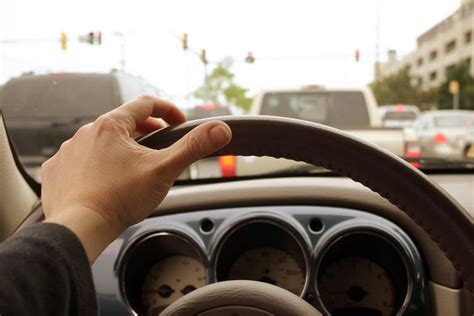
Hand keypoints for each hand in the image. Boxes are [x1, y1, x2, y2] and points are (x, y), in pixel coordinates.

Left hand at [42, 95, 231, 261]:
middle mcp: (85, 133)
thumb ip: (193, 147)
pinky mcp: (56, 171)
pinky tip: (104, 179)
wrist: (79, 227)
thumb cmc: (119, 198)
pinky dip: (95, 164)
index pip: (145, 104)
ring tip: (133, 164)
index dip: (168, 109)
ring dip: (119, 147)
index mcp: (111, 126)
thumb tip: (221, 129)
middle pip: (122, 121)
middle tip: (161, 141)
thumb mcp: (164, 170)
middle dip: (145, 129)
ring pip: (100, 141)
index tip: (179, 121)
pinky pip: (79, 160)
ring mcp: (68, 152)